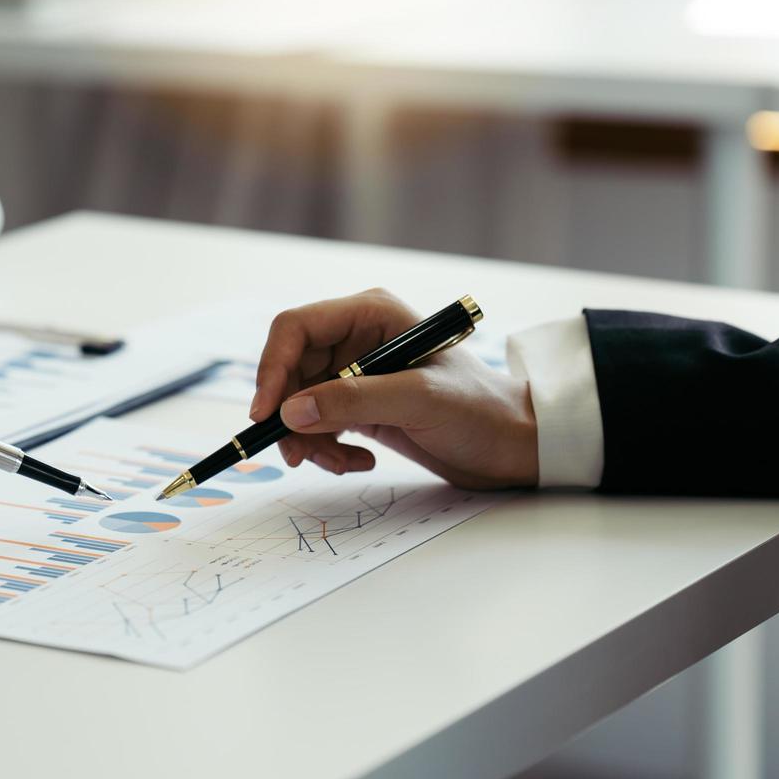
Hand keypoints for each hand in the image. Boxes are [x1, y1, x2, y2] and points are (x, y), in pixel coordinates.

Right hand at [250, 288, 537, 489]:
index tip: (266, 415)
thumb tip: (290, 412)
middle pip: (289, 370)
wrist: (512, 447)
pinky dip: (326, 449)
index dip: (272, 368)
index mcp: (370, 314)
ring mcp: (354, 373)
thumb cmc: (480, 411)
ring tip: (341, 465)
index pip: (296, 328)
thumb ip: (352, 402)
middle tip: (299, 454)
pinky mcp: (357, 406)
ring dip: (308, 439)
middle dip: (289, 415)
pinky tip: (359, 462)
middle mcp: (356, 338)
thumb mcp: (418, 401)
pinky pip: (317, 425)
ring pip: (298, 403)